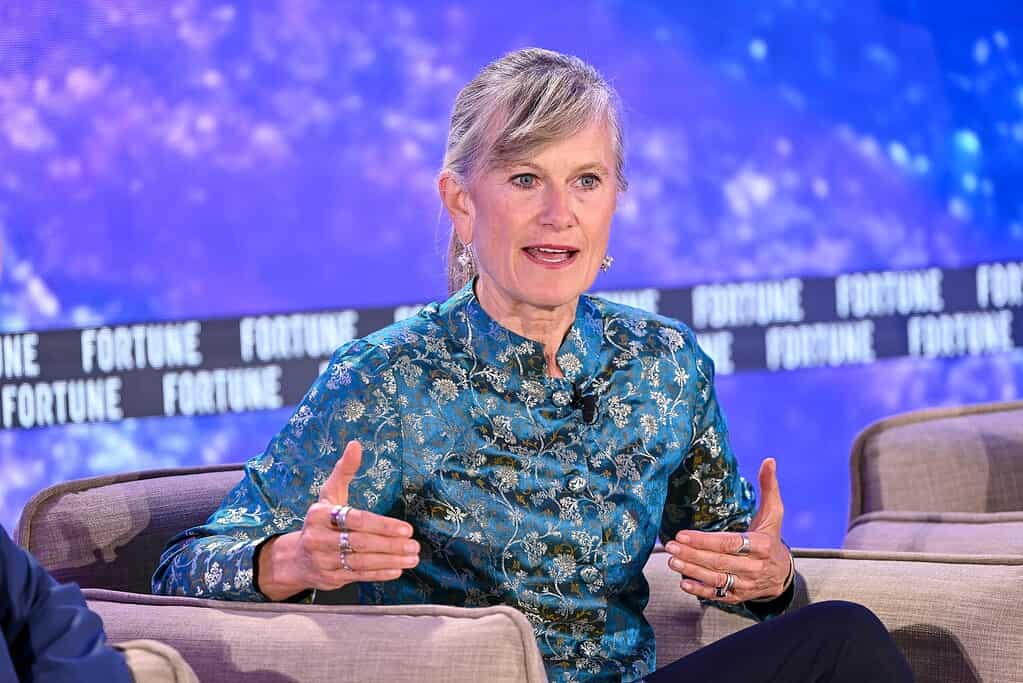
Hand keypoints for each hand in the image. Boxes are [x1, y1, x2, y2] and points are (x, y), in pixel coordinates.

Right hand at [256, 440, 418, 599]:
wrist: (296, 558)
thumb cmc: (319, 521)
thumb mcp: (329, 494)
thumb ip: (345, 471)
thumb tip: (356, 445)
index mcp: (319, 514)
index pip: (356, 520)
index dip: (382, 525)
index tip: (406, 529)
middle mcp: (318, 538)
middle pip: (361, 543)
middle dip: (391, 545)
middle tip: (413, 544)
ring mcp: (323, 561)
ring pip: (362, 562)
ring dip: (390, 560)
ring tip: (412, 557)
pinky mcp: (330, 578)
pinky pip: (359, 576)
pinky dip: (380, 574)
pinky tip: (397, 569)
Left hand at [664, 457, 791, 604]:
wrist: (783, 574)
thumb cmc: (771, 537)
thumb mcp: (773, 513)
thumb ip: (769, 486)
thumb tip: (769, 460)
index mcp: (761, 545)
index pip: (730, 543)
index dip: (705, 540)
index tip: (683, 534)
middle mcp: (754, 567)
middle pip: (719, 561)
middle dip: (692, 554)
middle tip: (671, 545)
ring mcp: (746, 584)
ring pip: (716, 579)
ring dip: (692, 570)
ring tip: (672, 561)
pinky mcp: (739, 596)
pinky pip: (718, 595)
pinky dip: (700, 591)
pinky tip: (684, 582)